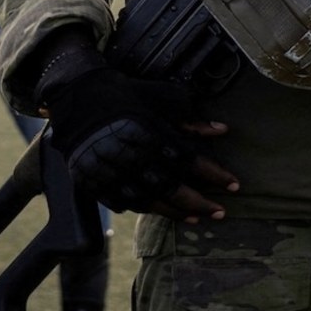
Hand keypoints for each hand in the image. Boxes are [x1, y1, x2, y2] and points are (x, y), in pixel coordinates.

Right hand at [42, 67, 236, 217]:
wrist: (76, 94)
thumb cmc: (125, 93)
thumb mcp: (160, 97)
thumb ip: (190, 118)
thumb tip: (222, 130)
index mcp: (146, 132)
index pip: (188, 160)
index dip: (213, 175)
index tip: (234, 185)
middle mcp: (127, 155)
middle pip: (169, 187)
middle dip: (199, 202)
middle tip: (221, 212)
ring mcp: (107, 171)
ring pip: (147, 200)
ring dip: (175, 212)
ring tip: (197, 218)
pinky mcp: (91, 180)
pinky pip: (122, 202)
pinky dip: (144, 208)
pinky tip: (162, 212)